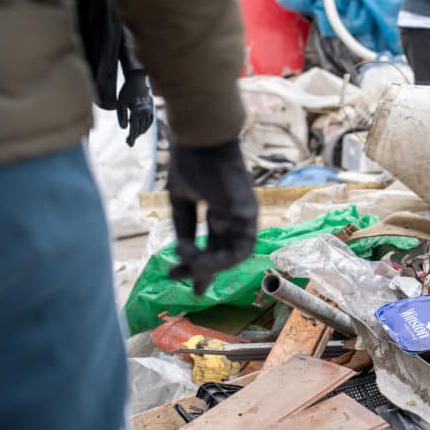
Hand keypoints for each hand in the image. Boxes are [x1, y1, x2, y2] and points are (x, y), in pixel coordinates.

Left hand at [117, 75, 154, 146]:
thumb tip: (123, 128)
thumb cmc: (126, 91)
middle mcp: (145, 112)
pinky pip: (149, 122)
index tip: (129, 144)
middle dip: (134, 136)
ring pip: (145, 126)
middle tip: (128, 143)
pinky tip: (141, 130)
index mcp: (137, 112)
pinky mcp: (151, 109)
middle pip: (140, 129)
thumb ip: (121, 116)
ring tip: (133, 137)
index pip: (134, 128)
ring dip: (139, 132)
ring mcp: (149, 111)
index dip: (131, 137)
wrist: (138, 81)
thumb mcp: (120, 103)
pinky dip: (146, 127)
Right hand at [167, 140, 258, 293]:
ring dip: (210, 268)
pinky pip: (238, 248)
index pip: (214, 242)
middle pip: (225, 252)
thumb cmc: (189, 161)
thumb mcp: (181, 200)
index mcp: (220, 208)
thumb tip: (183, 254)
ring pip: (234, 255)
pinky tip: (197, 260)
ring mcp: (244, 215)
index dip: (201, 263)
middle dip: (208, 273)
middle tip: (194, 291)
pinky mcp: (248, 214)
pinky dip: (218, 260)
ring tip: (185, 269)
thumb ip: (184, 228)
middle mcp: (235, 214)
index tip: (185, 279)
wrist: (199, 138)